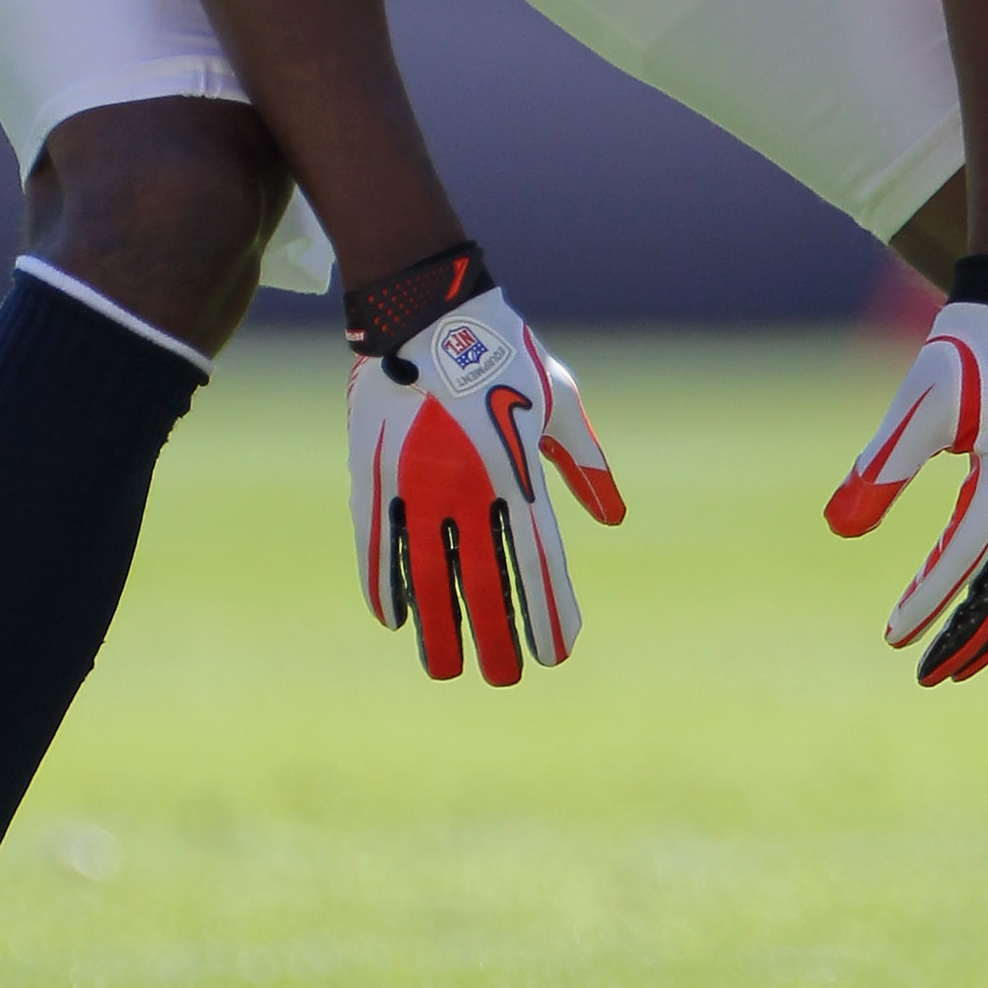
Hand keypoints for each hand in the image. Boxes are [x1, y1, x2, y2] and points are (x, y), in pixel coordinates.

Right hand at [348, 286, 623, 683]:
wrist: (423, 309)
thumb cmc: (504, 354)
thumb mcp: (558, 401)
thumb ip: (584, 462)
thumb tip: (611, 517)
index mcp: (517, 469)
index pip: (538, 559)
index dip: (548, 610)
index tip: (557, 652)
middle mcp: (468, 486)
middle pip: (484, 580)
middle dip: (496, 636)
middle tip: (506, 678)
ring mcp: (416, 482)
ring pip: (428, 574)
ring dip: (439, 627)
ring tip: (446, 669)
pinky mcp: (375, 474)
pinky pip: (380, 543)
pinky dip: (386, 584)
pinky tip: (396, 620)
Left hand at [826, 287, 987, 680]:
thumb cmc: (968, 349)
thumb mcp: (917, 402)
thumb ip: (882, 466)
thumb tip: (839, 529)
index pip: (969, 551)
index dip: (930, 596)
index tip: (895, 635)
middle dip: (972, 634)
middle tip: (927, 674)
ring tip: (955, 660)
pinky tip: (987, 610)